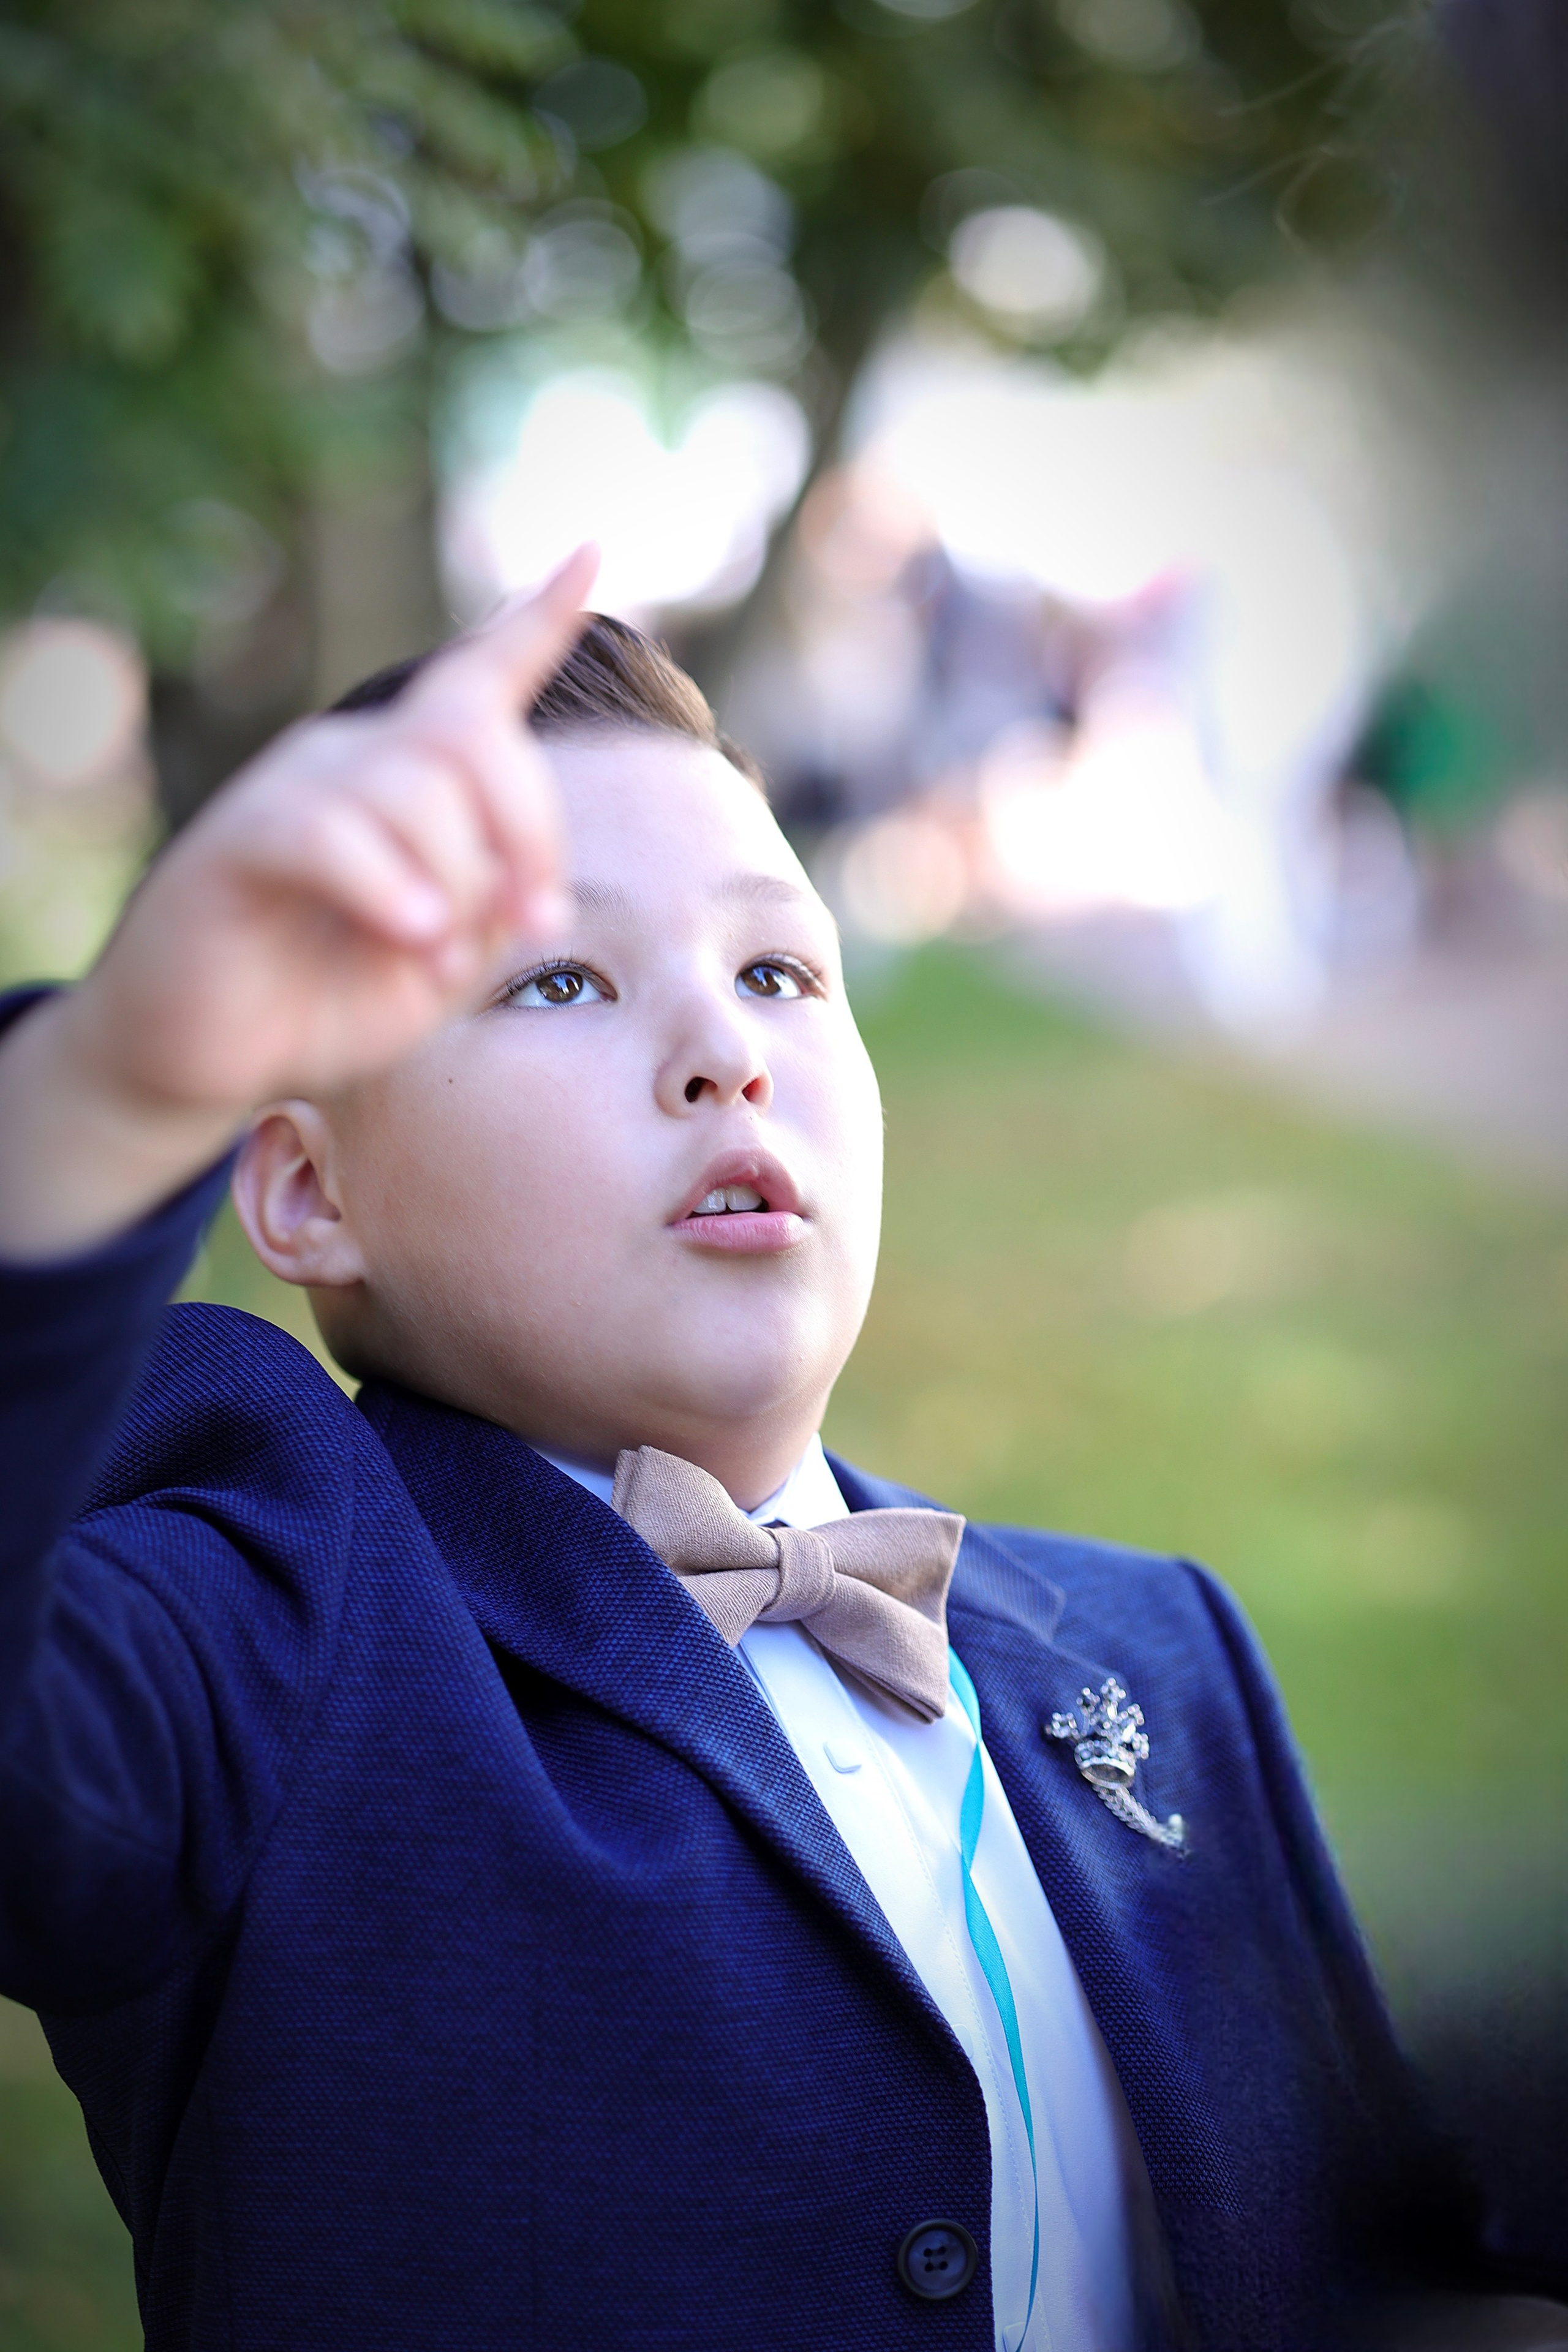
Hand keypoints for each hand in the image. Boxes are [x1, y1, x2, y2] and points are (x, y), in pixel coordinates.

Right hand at [0, 546, 596, 1257]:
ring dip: (456, 879)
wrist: (204, 1056)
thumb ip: (488, 908)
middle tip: (536, 919)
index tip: (592, 555)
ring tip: (441, 955)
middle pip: (471, 732)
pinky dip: (387, 886)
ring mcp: (291, 790)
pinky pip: (329, 833)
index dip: (533, 623)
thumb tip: (517, 880)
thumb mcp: (439, 963)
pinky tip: (412, 935)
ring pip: (412, 788)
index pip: (474, 681)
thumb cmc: (324, 1000)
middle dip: (529, 824)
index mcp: (407, 779)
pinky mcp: (238, 839)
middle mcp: (350, 760)